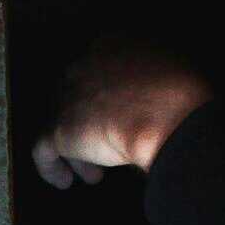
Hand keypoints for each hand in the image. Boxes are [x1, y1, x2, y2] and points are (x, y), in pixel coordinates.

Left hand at [31, 43, 211, 185]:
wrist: (169, 114)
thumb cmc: (181, 93)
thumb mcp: (169, 68)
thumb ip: (148, 75)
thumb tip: (145, 99)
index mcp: (110, 43)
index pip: (96, 73)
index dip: (103, 100)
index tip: (116, 119)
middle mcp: (83, 63)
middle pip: (74, 99)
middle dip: (89, 126)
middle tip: (104, 147)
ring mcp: (68, 95)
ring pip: (62, 125)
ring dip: (77, 152)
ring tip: (93, 173)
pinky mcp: (59, 128)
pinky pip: (42, 151)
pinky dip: (51, 167)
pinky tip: (65, 182)